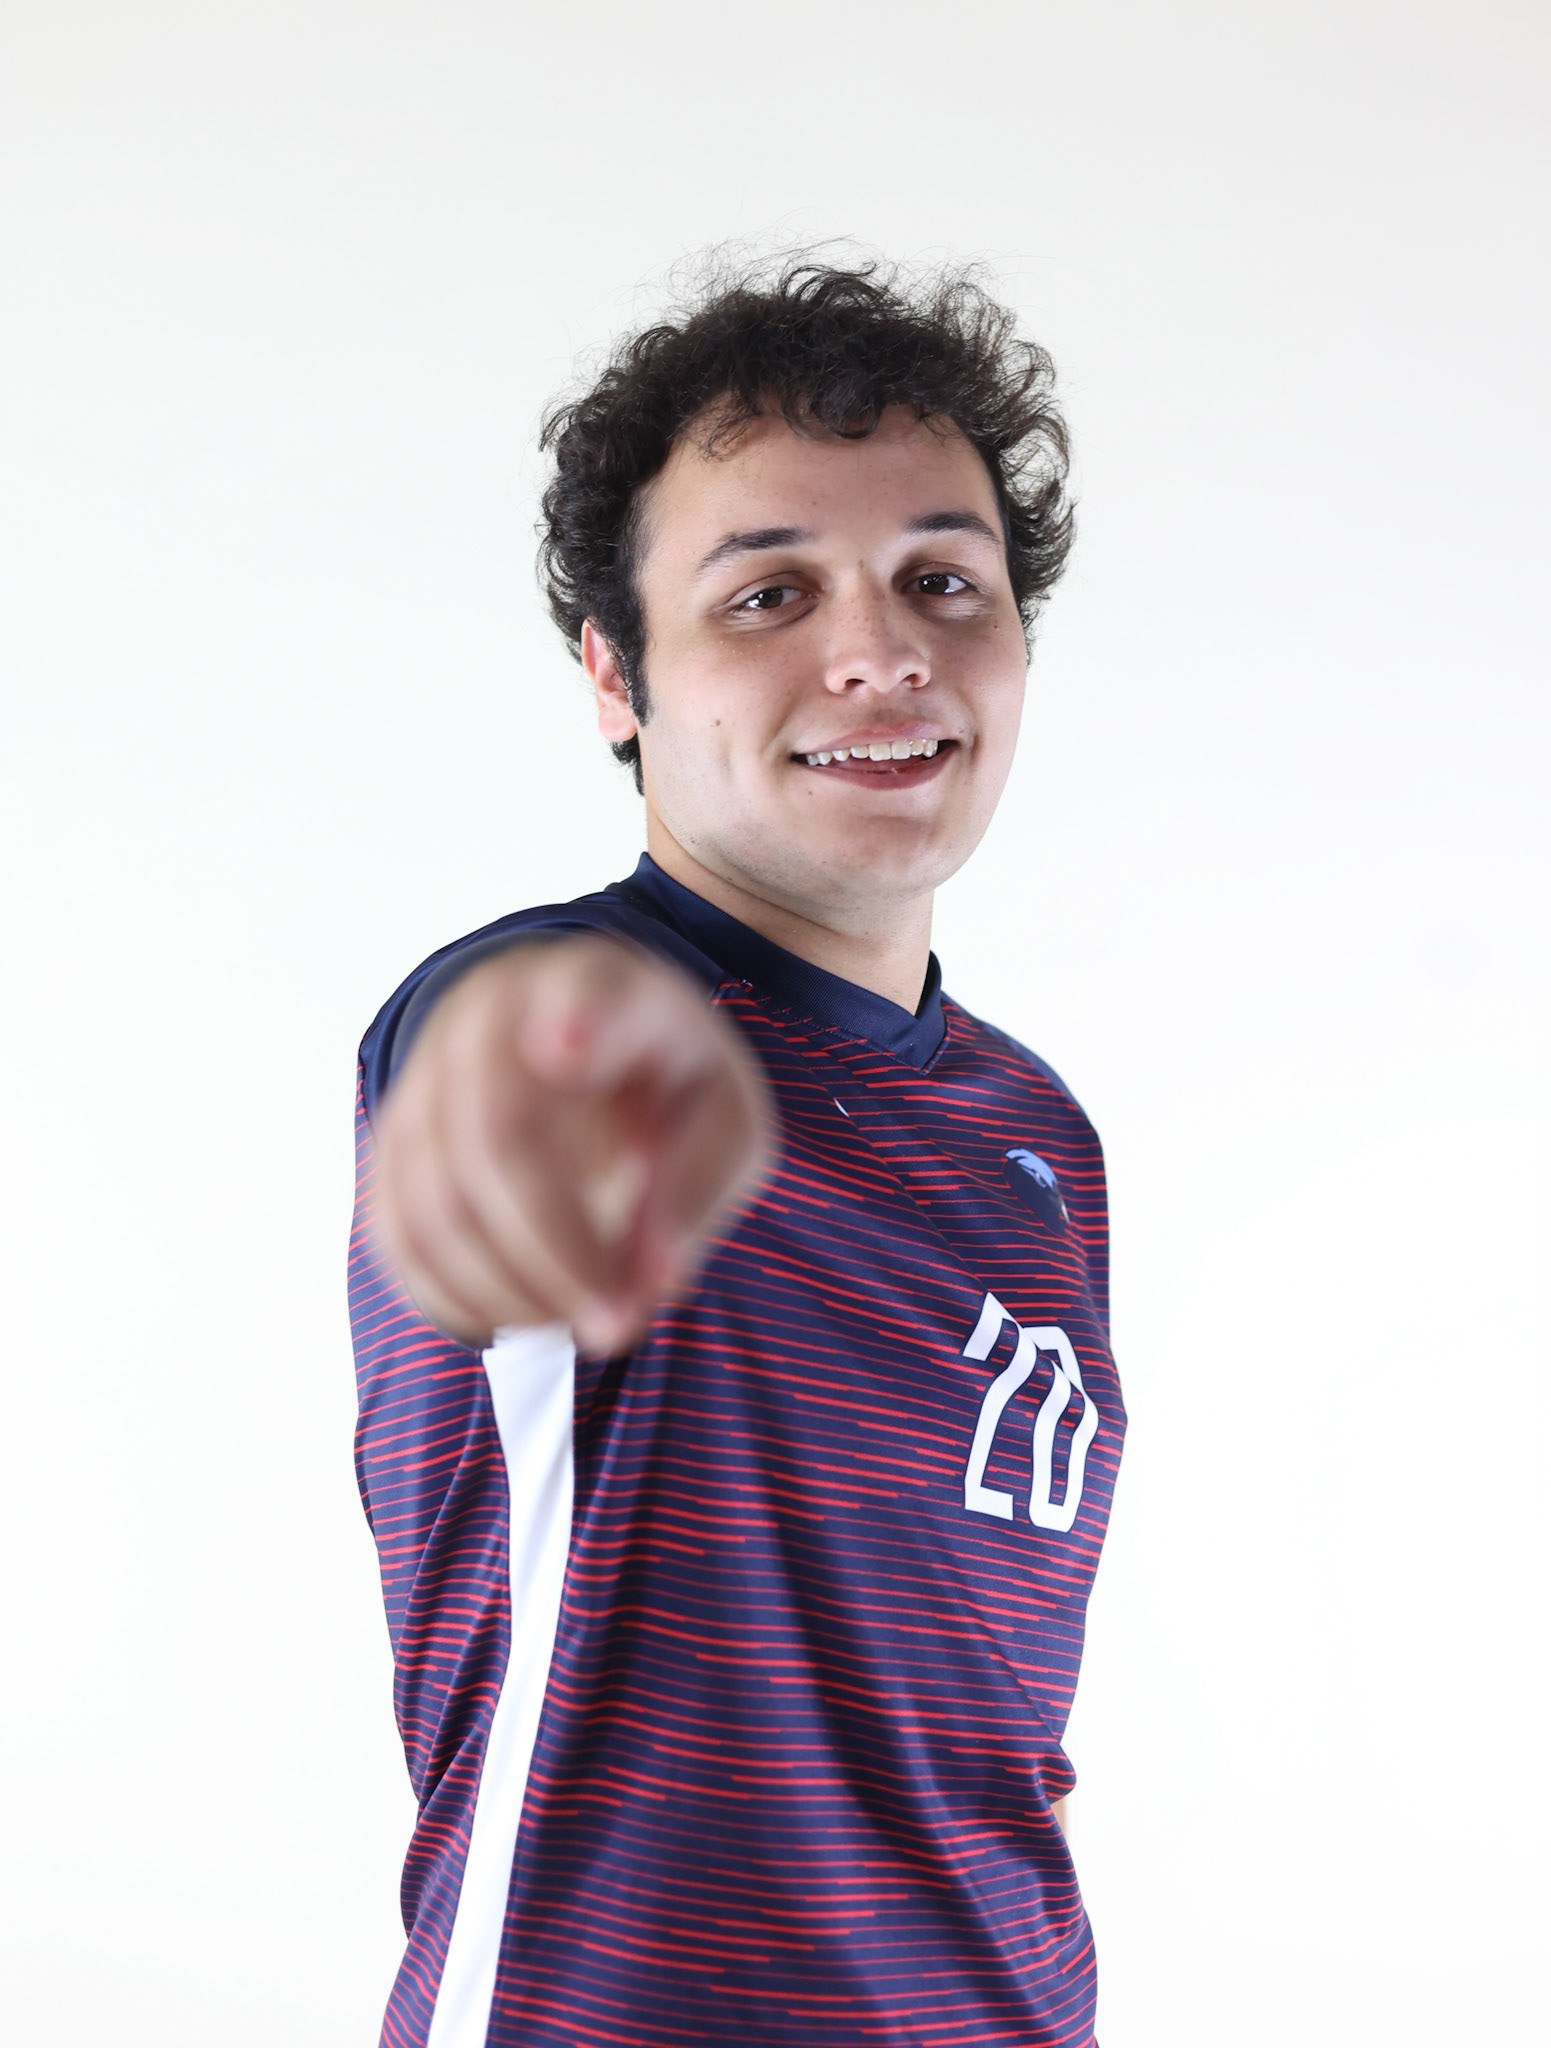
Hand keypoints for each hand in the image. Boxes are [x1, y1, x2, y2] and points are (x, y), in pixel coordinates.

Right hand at [371, 937, 771, 1351]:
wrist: (587, 1039)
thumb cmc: (666, 1080)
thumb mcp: (726, 1118)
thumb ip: (698, 1185)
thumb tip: (649, 1283)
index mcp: (601, 984)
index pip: (582, 990)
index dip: (573, 1019)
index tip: (569, 1049)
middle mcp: (495, 1012)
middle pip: (495, 1137)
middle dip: (555, 1253)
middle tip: (617, 1325)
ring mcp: (429, 1070)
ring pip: (433, 1200)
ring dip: (507, 1290)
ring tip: (581, 1322)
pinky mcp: (395, 1136)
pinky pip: (398, 1233)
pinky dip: (455, 1295)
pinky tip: (521, 1317)